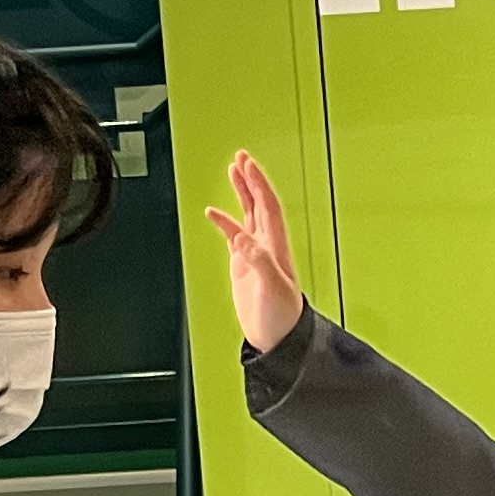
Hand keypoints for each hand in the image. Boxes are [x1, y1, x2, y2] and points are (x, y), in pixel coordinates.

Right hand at [204, 150, 308, 355]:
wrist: (278, 339)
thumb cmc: (282, 317)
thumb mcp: (273, 287)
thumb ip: (259, 261)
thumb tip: (244, 238)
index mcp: (276, 247)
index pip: (268, 206)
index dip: (258, 184)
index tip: (247, 163)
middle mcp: (267, 246)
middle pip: (260, 203)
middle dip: (251, 179)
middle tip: (241, 157)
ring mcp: (255, 254)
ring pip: (248, 214)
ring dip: (242, 192)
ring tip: (233, 171)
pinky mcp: (244, 266)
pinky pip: (233, 236)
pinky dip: (224, 222)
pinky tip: (213, 213)